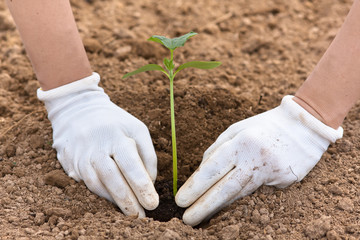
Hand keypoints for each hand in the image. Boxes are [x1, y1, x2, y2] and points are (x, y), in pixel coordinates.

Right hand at [37, 72, 157, 216]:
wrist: (77, 109)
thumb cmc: (115, 122)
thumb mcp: (137, 129)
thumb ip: (147, 155)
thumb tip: (150, 183)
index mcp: (116, 136)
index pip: (131, 165)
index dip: (142, 187)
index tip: (152, 204)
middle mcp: (96, 147)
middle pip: (112, 179)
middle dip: (128, 201)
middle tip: (141, 217)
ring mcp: (80, 156)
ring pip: (97, 185)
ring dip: (114, 201)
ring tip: (131, 213)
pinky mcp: (70, 163)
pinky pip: (86, 184)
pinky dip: (101, 194)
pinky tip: (113, 200)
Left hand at [176, 96, 342, 225]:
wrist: (305, 124)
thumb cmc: (264, 125)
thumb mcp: (238, 129)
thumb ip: (218, 148)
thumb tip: (202, 171)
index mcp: (241, 142)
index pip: (213, 168)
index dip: (195, 186)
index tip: (180, 200)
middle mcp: (256, 158)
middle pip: (226, 188)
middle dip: (204, 206)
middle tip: (187, 219)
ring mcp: (272, 171)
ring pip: (240, 194)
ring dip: (219, 206)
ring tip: (201, 215)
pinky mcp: (284, 181)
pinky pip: (257, 190)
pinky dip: (240, 198)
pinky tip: (227, 205)